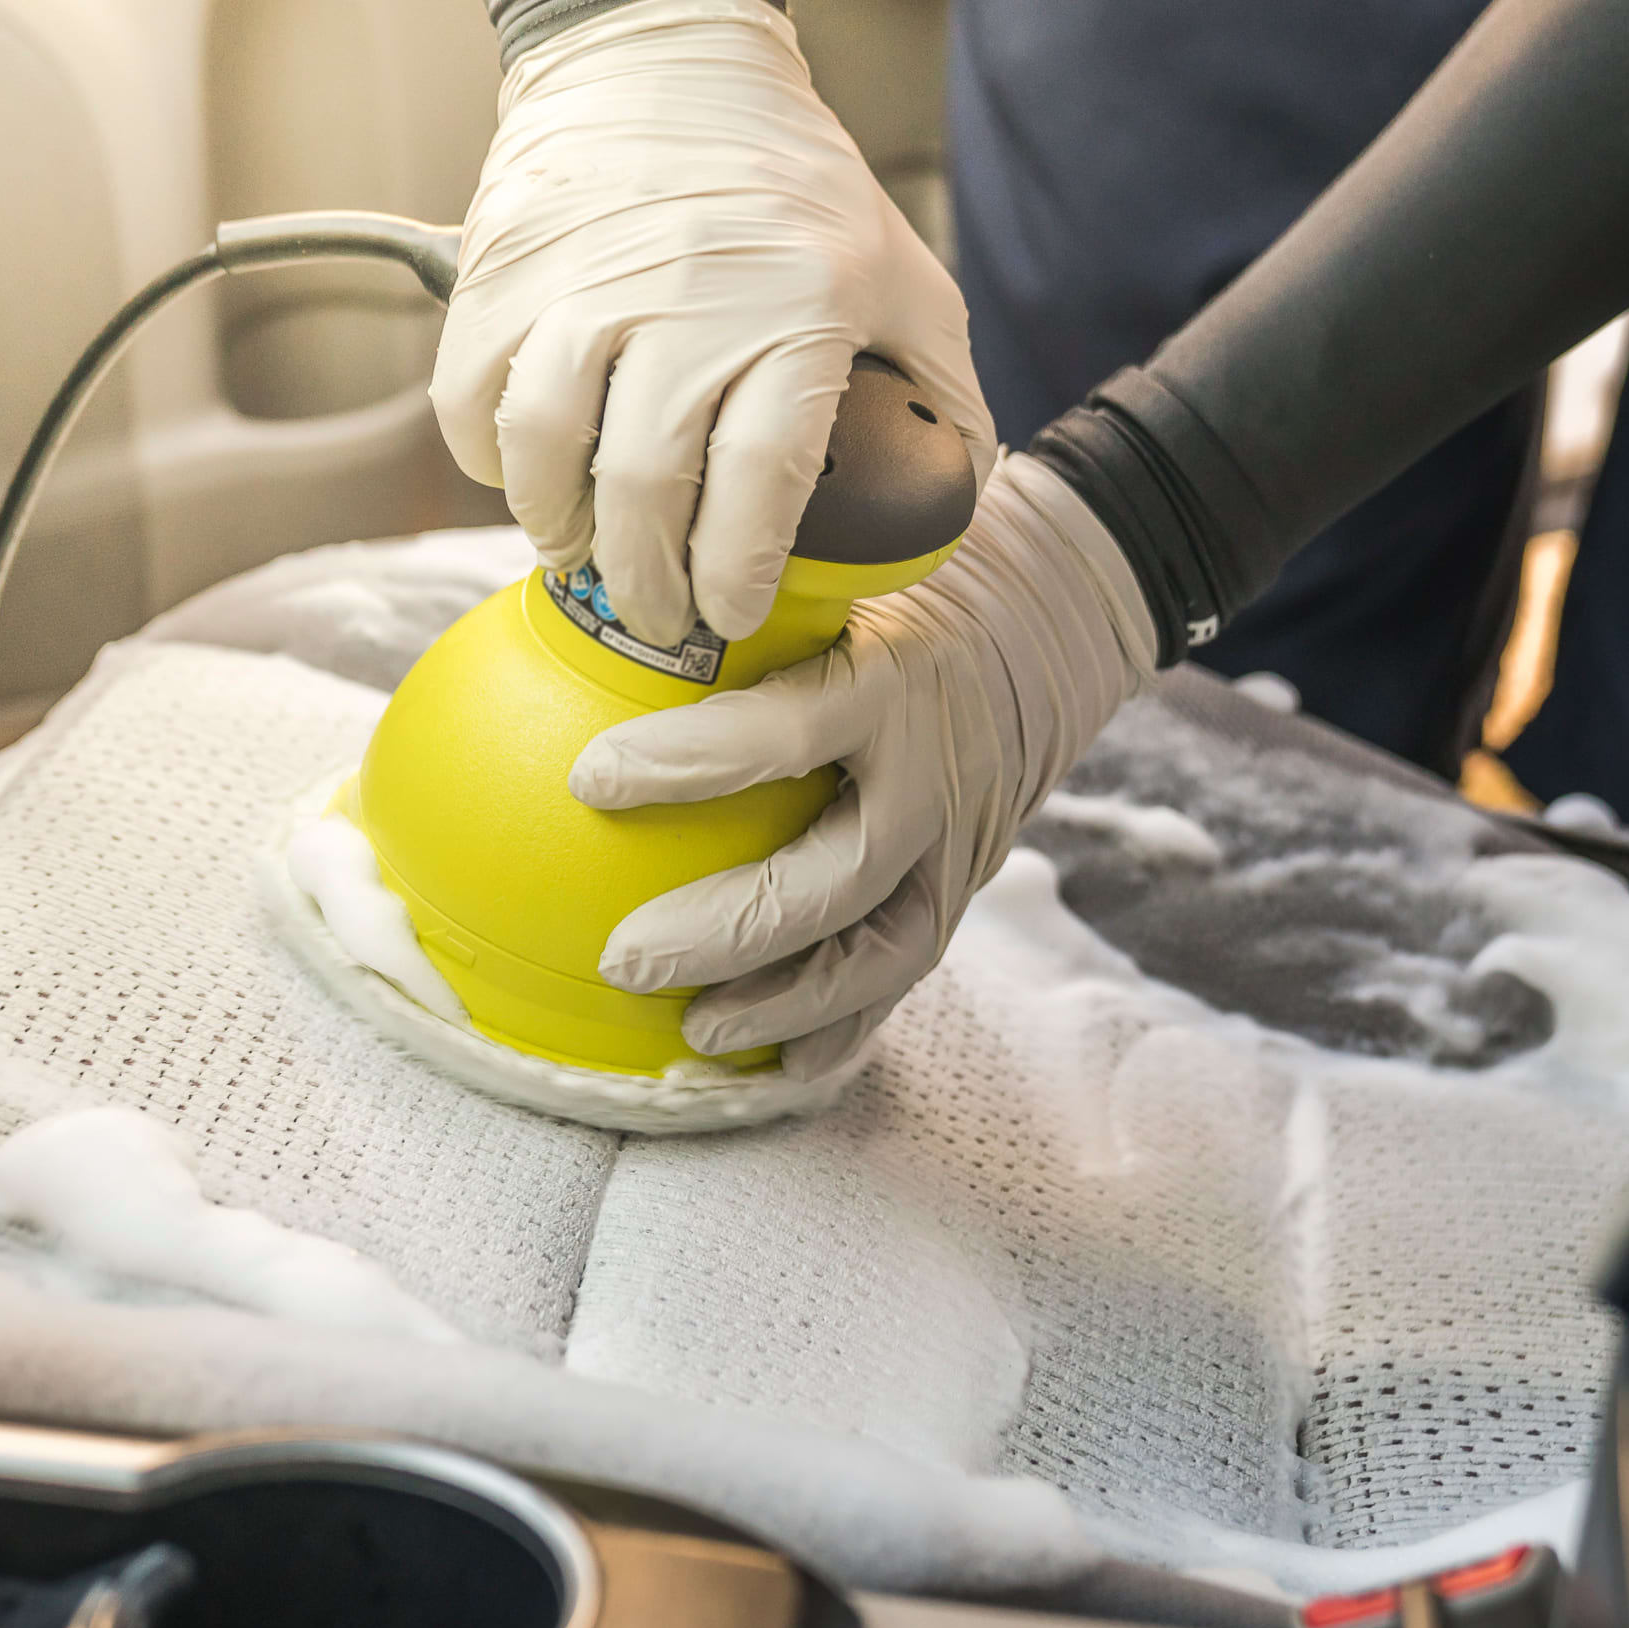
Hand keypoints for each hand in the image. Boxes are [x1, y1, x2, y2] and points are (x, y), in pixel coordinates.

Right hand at [437, 0, 992, 647]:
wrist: (663, 54)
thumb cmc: (794, 183)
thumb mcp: (901, 271)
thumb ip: (940, 387)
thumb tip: (959, 494)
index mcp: (796, 310)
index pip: (757, 481)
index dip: (736, 570)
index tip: (730, 612)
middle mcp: (687, 298)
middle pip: (645, 486)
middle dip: (647, 583)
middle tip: (656, 616)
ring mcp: (582, 282)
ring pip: (544, 448)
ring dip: (556, 527)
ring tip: (579, 550)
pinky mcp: (501, 268)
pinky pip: (471, 398)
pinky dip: (488, 458)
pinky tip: (523, 475)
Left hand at [570, 455, 1155, 1074]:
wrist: (1054, 619)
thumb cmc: (902, 580)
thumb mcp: (838, 563)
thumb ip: (739, 596)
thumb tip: (574, 596)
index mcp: (894, 676)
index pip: (788, 730)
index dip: (690, 761)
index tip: (590, 778)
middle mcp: (934, 772)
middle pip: (833, 879)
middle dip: (725, 931)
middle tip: (622, 960)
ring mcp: (960, 843)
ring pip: (878, 951)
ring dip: (782, 1003)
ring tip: (694, 1032)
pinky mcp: (966, 886)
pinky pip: (904, 973)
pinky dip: (841, 1025)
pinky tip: (771, 1064)